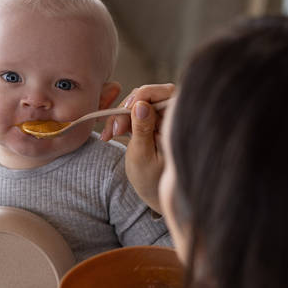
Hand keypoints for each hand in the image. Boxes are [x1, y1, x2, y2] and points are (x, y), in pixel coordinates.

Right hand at [101, 84, 175, 213]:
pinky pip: (134, 112)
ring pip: (138, 103)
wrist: (153, 194)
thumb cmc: (151, 180)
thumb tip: (141, 104)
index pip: (165, 92)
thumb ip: (142, 129)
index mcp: (179, 123)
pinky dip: (121, 121)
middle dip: (127, 109)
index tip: (125, 112)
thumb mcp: (143, 155)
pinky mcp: (151, 122)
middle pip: (148, 96)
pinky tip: (111, 134)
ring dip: (120, 116)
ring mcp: (162, 118)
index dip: (143, 96)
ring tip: (108, 136)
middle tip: (113, 131)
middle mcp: (173, 116)